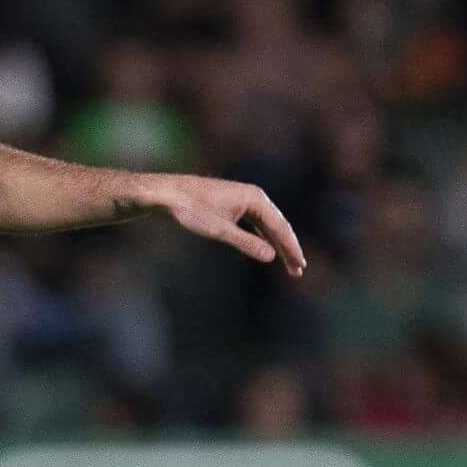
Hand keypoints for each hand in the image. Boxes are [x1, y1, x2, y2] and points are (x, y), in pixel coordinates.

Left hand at [140, 174, 307, 275]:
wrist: (166, 194)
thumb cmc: (191, 210)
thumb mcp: (220, 231)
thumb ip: (247, 243)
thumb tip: (272, 256)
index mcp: (255, 198)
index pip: (280, 227)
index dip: (291, 248)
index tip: (301, 266)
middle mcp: (253, 196)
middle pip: (277, 226)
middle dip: (288, 248)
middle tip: (298, 271)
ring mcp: (242, 199)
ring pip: (266, 225)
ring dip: (276, 245)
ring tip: (287, 265)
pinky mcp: (232, 205)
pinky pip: (255, 224)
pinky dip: (262, 238)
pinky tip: (266, 249)